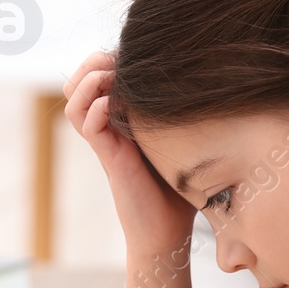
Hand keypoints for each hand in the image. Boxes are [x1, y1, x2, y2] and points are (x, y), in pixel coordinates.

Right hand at [63, 51, 195, 251]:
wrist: (169, 233)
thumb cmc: (180, 191)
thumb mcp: (182, 144)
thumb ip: (184, 117)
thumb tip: (214, 85)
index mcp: (122, 120)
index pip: (97, 77)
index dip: (107, 59)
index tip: (132, 55)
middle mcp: (109, 128)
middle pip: (77, 84)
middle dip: (92, 63)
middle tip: (115, 60)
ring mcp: (106, 143)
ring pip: (74, 102)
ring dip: (89, 82)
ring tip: (110, 78)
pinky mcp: (109, 159)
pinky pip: (88, 126)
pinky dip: (97, 109)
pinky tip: (115, 106)